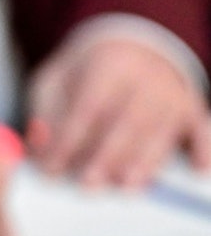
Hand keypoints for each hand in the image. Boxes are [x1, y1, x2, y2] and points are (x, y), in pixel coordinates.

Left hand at [26, 36, 210, 187]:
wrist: (128, 48)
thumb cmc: (84, 75)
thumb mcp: (54, 82)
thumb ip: (45, 114)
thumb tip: (40, 147)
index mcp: (108, 64)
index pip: (88, 107)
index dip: (68, 141)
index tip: (51, 169)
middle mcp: (146, 76)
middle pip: (128, 120)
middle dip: (106, 156)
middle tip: (88, 185)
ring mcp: (172, 93)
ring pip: (160, 132)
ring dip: (144, 163)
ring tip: (125, 187)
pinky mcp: (190, 109)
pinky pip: (201, 128)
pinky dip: (203, 149)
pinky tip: (198, 171)